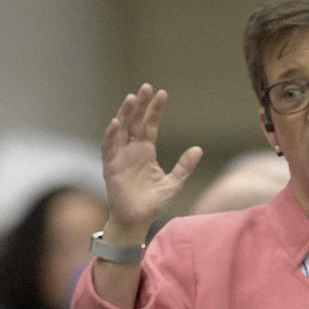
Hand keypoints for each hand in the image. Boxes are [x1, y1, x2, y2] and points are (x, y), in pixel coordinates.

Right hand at [100, 85, 202, 246]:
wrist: (137, 220)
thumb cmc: (153, 203)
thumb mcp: (174, 183)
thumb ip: (184, 166)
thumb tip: (199, 149)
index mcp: (146, 151)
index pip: (150, 124)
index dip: (155, 109)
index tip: (162, 93)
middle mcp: (132, 149)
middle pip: (134, 121)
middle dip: (140, 104)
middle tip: (145, 87)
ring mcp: (120, 156)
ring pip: (121, 129)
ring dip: (124, 113)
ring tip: (131, 98)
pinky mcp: (110, 166)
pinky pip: (109, 147)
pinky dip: (111, 135)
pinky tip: (116, 123)